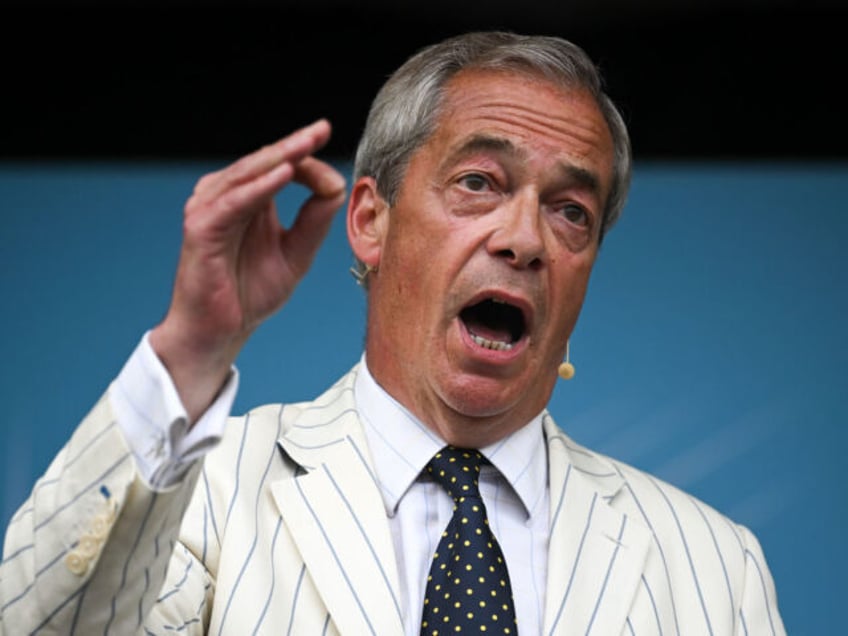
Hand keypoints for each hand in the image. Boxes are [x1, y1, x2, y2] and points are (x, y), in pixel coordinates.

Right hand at [150, 119, 346, 421]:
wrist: (220, 331)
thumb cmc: (250, 293)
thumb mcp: (296, 254)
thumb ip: (314, 222)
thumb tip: (337, 187)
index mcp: (248, 199)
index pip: (278, 166)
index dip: (305, 156)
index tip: (330, 145)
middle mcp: (225, 196)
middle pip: (263, 162)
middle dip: (295, 145)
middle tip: (321, 128)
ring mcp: (209, 209)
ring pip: (248, 174)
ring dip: (279, 158)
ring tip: (306, 143)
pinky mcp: (201, 228)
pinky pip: (234, 201)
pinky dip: (259, 188)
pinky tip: (284, 175)